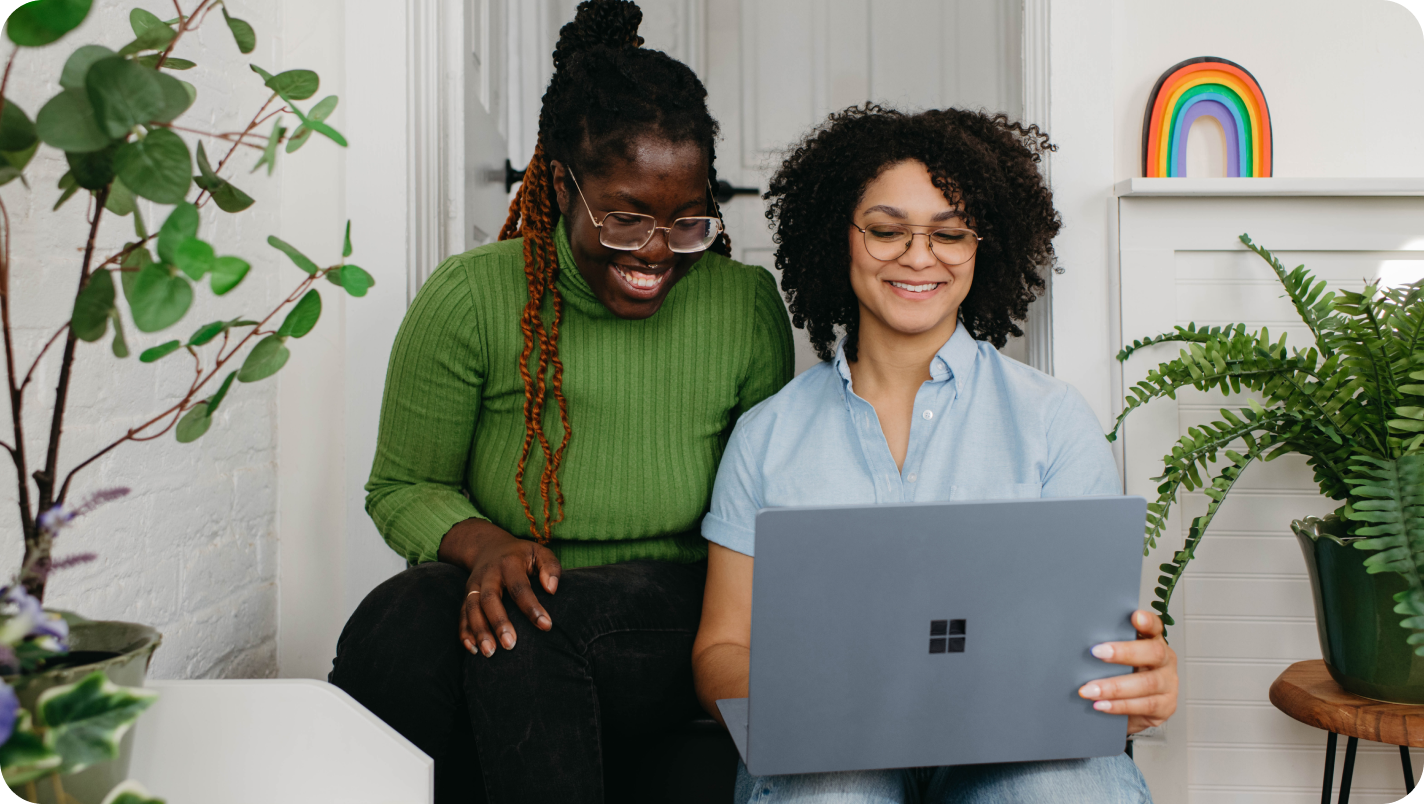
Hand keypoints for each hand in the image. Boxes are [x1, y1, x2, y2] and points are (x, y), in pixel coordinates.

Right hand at [437, 518, 560, 656]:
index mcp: (509, 564)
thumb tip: (552, 589)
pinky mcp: (466, 596)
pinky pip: (461, 615)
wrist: (488, 546)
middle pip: (489, 599)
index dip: (532, 607)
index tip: (546, 626)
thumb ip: (550, 567)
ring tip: (490, 653)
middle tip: (510, 645)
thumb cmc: (522, 555)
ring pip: (472, 609)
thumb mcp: (539, 553)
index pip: (519, 587)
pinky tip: (473, 650)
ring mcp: (473, 586)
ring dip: (479, 631)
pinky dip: (464, 633)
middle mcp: (488, 575)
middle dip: (498, 622)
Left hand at [1078, 609, 1177, 733]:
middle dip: (1124, 652)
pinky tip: (1102, 705)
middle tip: (1096, 652)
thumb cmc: (1122, 678)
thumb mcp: (1116, 660)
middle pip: (1153, 653)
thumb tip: (1077, 639)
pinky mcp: (1166, 706)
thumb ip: (1108, 647)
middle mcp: (1165, 661)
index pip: (1155, 627)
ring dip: (1115, 687)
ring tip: (1090, 690)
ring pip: (1147, 683)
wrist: (1132, 711)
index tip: (1135, 616)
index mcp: (1154, 642)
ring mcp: (1169, 684)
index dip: (1148, 622)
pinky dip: (1120, 706)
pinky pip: (1145, 705)